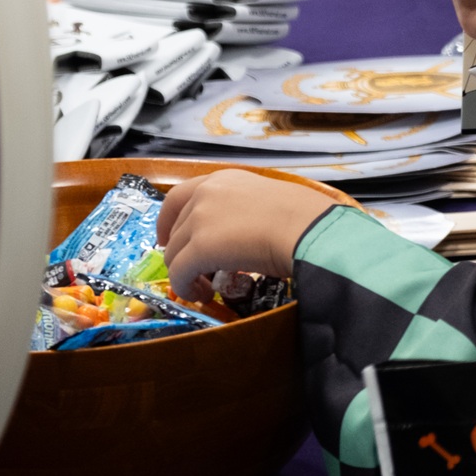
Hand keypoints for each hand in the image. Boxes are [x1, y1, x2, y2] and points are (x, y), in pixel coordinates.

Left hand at [157, 169, 342, 286]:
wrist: (308, 228)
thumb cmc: (302, 217)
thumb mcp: (265, 201)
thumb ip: (242, 211)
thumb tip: (243, 233)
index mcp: (223, 179)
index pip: (179, 196)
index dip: (168, 221)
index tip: (168, 239)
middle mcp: (206, 194)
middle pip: (176, 228)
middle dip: (180, 253)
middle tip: (195, 272)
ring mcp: (200, 219)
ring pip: (175, 253)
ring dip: (185, 274)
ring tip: (204, 289)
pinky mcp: (200, 247)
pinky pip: (179, 273)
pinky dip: (186, 287)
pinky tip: (202, 296)